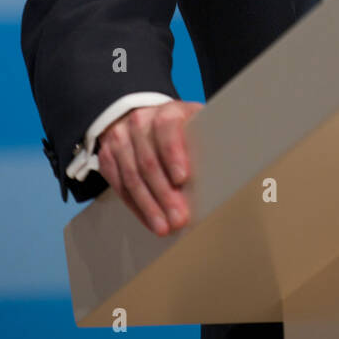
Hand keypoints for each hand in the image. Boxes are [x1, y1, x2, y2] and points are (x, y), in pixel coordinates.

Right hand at [96, 100, 202, 236]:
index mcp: (167, 111)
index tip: (183, 178)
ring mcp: (120, 139)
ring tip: (163, 226)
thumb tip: (230, 165)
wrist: (144, 119)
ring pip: (132, 177)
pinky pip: (119, 186)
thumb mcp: (195, 125)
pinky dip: (135, 206)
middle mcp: (139, 122)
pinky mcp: (107, 157)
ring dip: (149, 206)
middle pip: (149, 161)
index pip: (167, 129)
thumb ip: (206, 140)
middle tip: (178, 217)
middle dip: (164, 194)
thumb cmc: (180, 129)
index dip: (174, 154)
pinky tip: (148, 219)